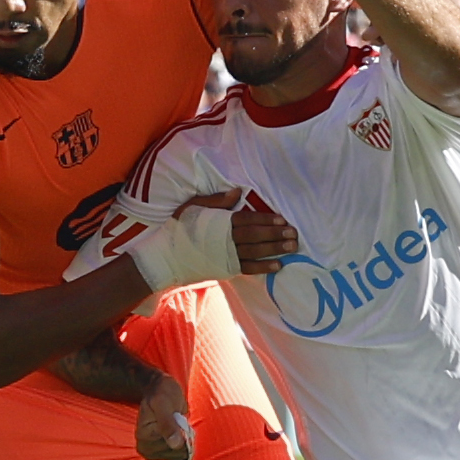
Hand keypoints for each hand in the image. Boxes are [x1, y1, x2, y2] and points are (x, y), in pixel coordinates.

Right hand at [135, 373, 193, 459]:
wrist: (158, 388)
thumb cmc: (160, 392)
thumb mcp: (162, 403)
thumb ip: (167, 423)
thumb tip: (175, 444)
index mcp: (144, 441)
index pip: (174, 450)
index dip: (180, 434)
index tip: (175, 419)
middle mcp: (148, 450)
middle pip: (178, 454)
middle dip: (182, 436)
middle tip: (176, 419)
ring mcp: (157, 451)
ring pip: (181, 453)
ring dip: (184, 437)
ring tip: (176, 422)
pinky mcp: (164, 450)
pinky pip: (182, 451)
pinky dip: (184, 439)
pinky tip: (178, 427)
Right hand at [176, 190, 299, 274]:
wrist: (165, 256)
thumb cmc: (178, 228)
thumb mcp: (193, 206)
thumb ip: (216, 200)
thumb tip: (238, 191)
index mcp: (219, 221)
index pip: (248, 219)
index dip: (266, 219)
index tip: (282, 219)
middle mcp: (225, 239)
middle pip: (255, 236)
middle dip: (276, 234)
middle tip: (294, 233)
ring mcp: (226, 256)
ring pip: (255, 252)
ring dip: (275, 250)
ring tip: (292, 247)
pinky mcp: (225, 269)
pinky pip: (248, 268)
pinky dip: (264, 268)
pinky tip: (278, 266)